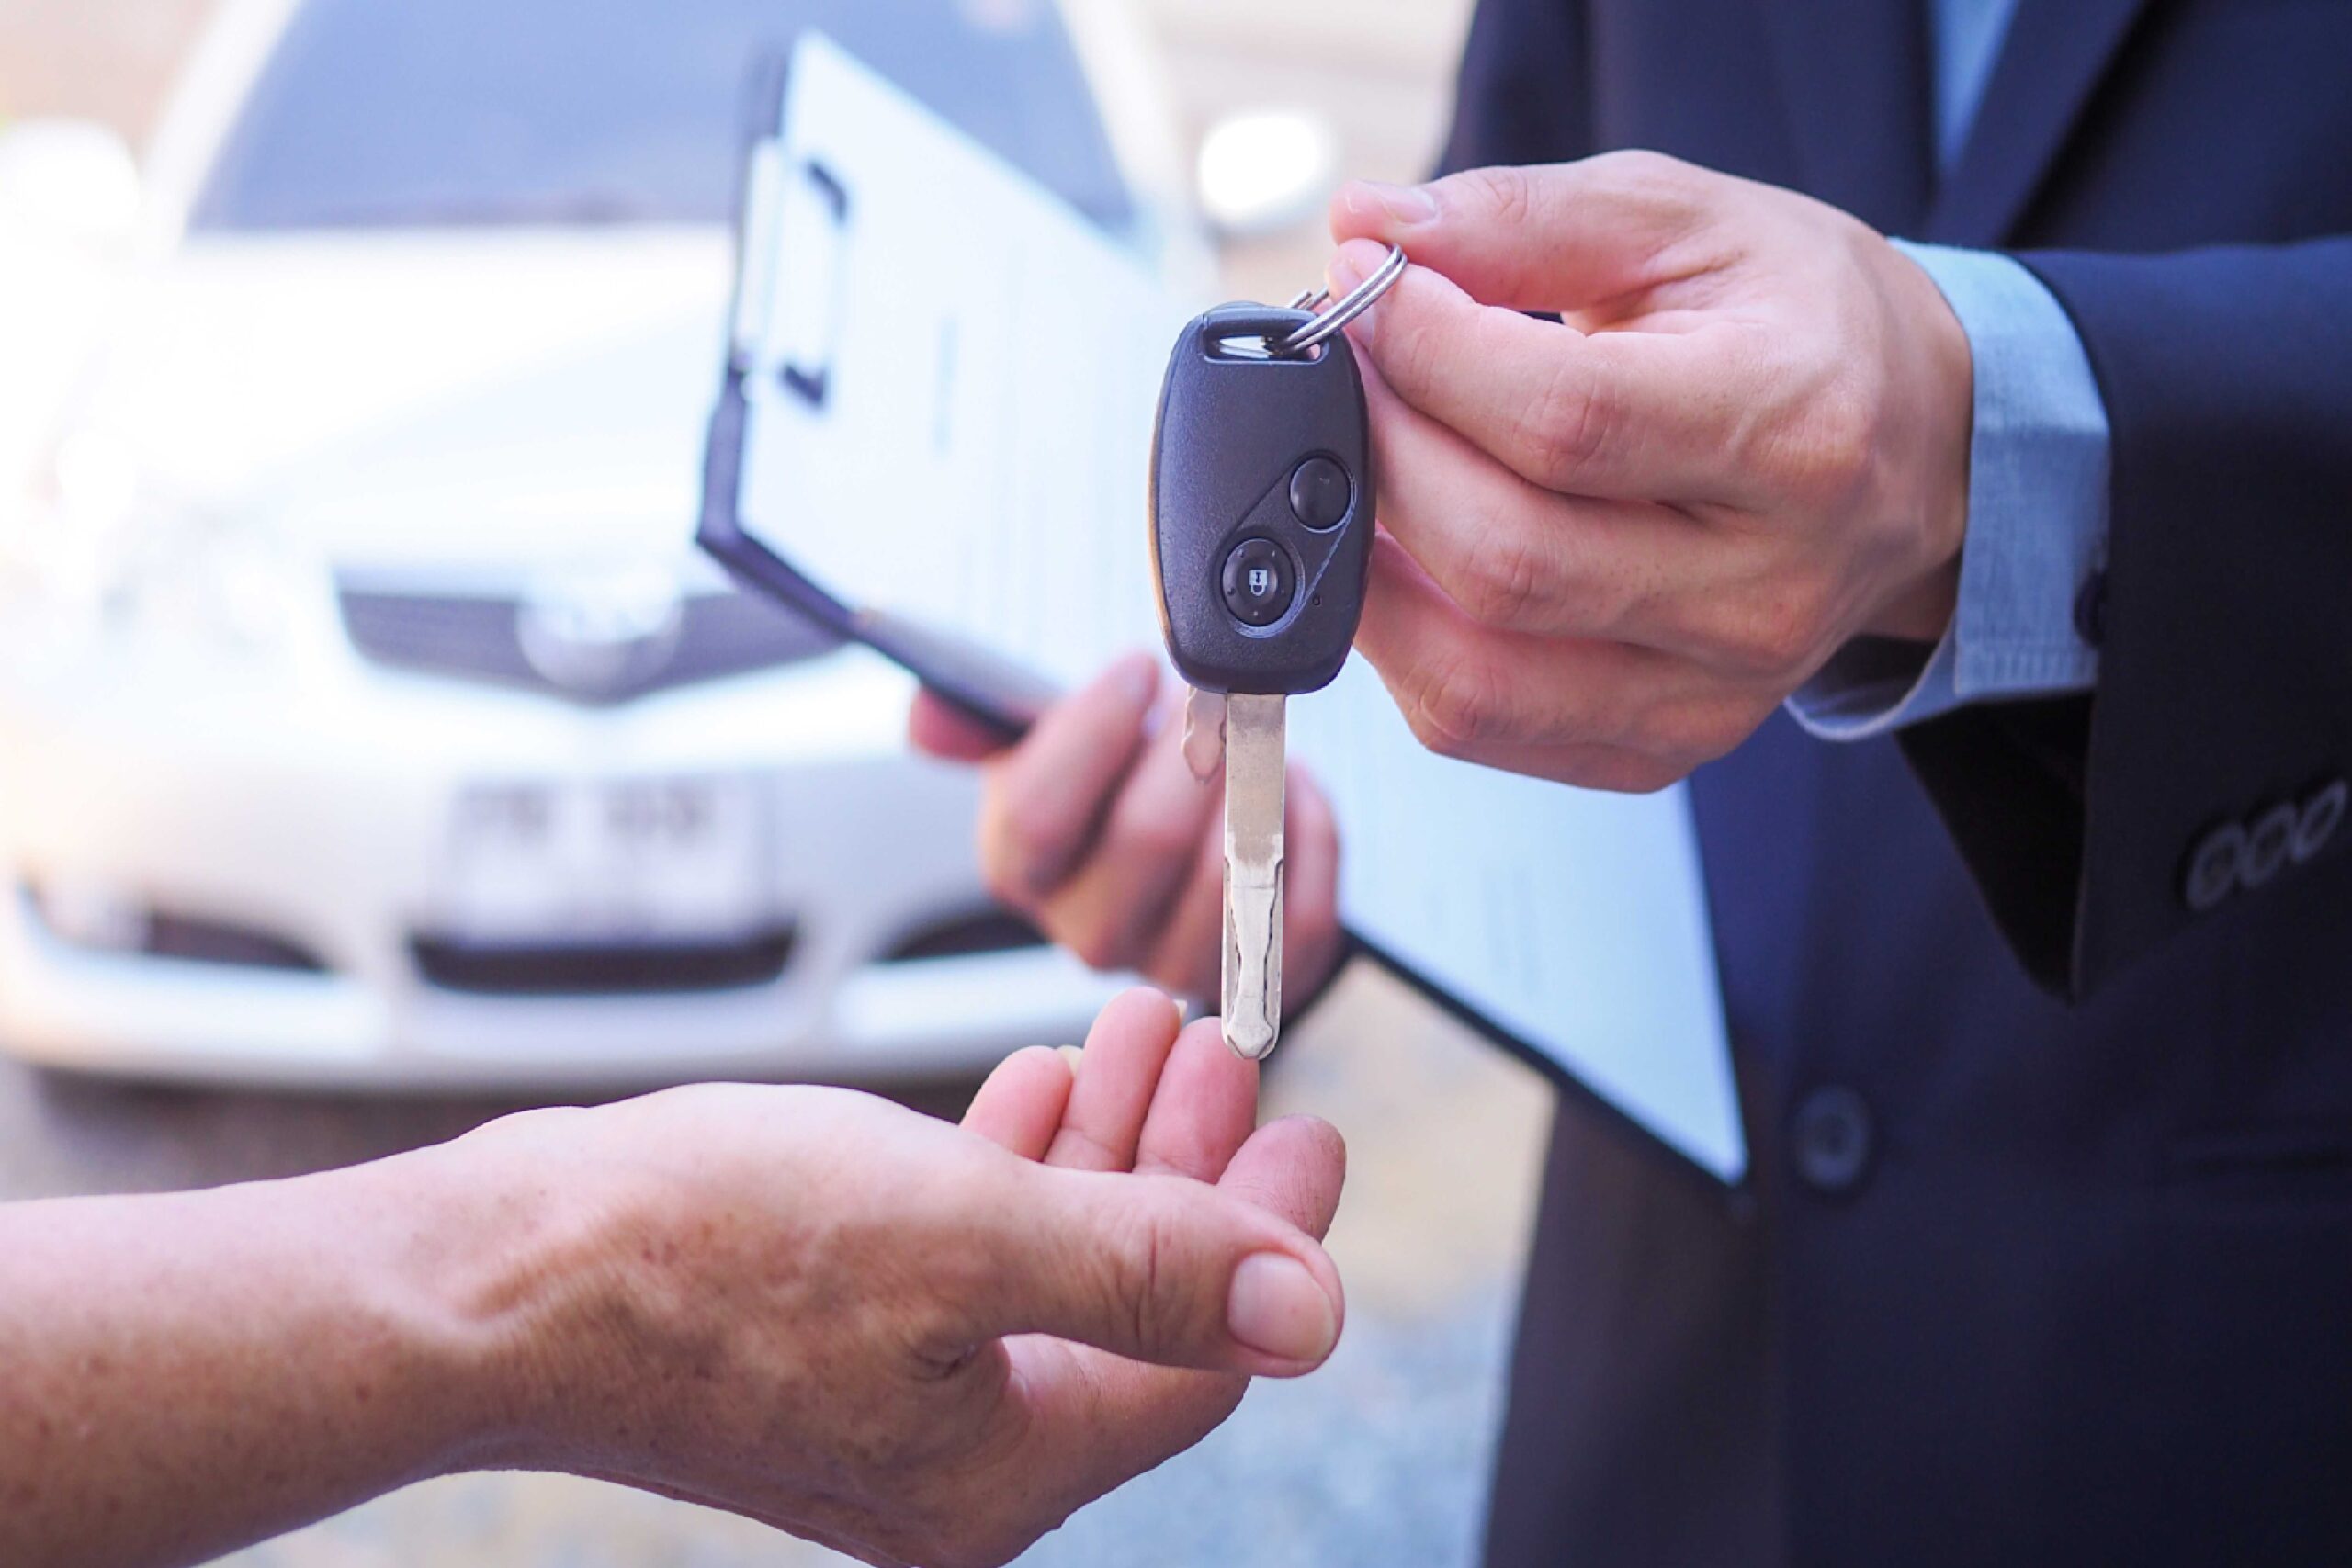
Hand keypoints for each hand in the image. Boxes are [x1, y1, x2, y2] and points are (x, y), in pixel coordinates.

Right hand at [466, 989, 1343, 1567]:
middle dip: (1188, 1164)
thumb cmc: (704, 1256)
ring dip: (1107, 1141)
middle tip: (1226, 1049)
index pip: (1199, 1355)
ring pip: (1052, 1260)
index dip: (1269, 1236)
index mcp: (1004, 1469)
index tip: (1312, 1127)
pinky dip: (1017, 1162)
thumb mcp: (965, 1237)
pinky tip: (1041, 1082)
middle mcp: (955, 1455)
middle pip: (1134, 1303)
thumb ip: (1150, 1270)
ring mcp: (889, 1396)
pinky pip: (967, 1251)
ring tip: (1142, 1025)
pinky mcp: (831, 1335)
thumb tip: (1314, 1310)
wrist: (498, 1273)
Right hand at [909, 655, 1346, 1008]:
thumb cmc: (1110, 774)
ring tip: (1257, 742)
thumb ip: (977, 716)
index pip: (1037, 815)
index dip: (1093, 731)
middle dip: (1192, 748)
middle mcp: (1089, 932)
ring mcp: (1175, 966)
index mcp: (1019, 868)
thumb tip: (932, 715)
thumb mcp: (1036, 732)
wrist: (1183, 833)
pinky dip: (1313, 841)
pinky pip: (1301, 915)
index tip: (1137, 667)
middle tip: (1214, 696)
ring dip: (1258, 790)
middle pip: (1147, 839)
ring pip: (1231, 877)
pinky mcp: (1260, 980)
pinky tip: (1297, 794)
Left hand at [1325, 153, 1973, 791]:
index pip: (1564, 419)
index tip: (1361, 293)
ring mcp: (1719, 686)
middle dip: (1381, 458)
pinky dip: (1407, 650)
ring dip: (1368, 574)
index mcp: (1795, 427)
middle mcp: (1768, 584)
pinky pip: (1486, 728)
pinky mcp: (1668, 744)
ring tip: (1352, 477)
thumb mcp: (1683, 220)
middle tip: (1345, 382)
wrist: (1920, 447)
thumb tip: (1363, 227)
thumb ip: (1517, 218)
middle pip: (1506, 557)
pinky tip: (1403, 564)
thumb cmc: (1799, 326)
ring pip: (1476, 677)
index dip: (1427, 355)